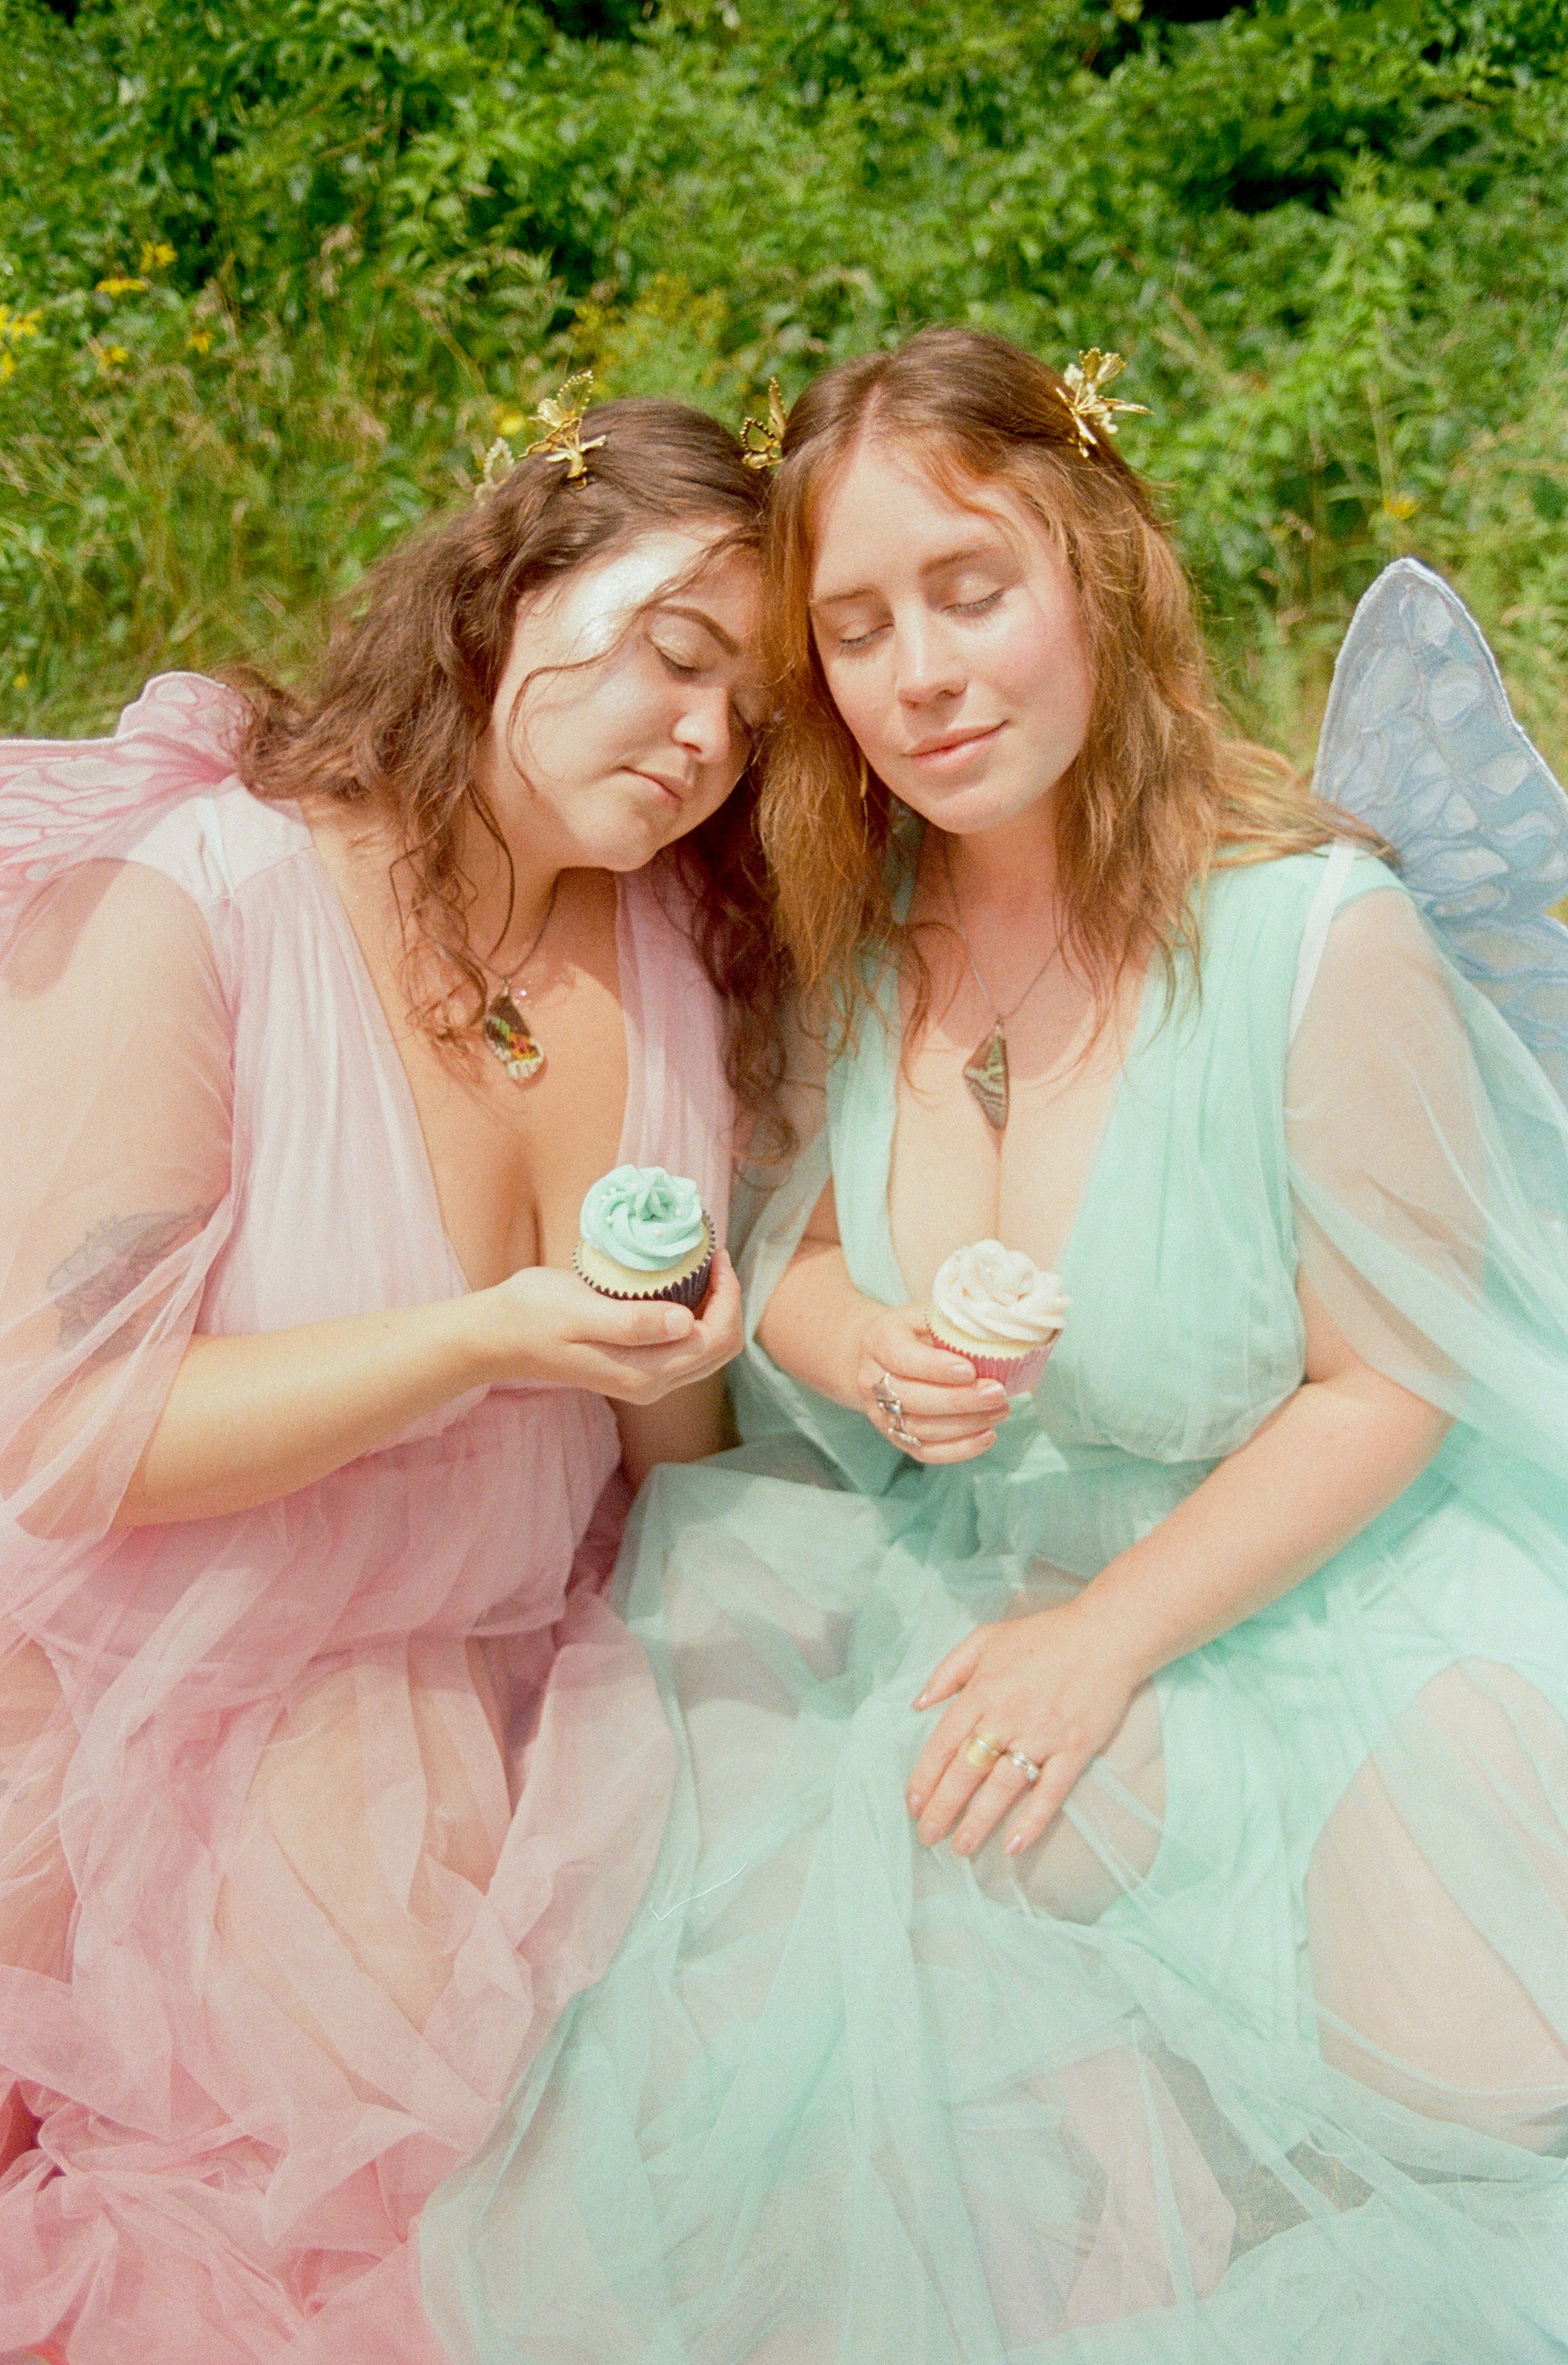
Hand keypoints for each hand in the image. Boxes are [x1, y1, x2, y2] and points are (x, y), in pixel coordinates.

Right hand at [463, 1253, 743, 1404]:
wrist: (500, 1337)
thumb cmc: (533, 1314)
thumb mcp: (579, 1310)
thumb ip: (631, 1321)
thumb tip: (684, 1322)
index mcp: (643, 1371)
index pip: (715, 1339)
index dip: (728, 1296)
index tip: (715, 1254)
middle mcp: (652, 1384)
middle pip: (720, 1348)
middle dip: (728, 1301)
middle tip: (713, 1256)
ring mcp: (646, 1380)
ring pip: (708, 1349)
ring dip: (715, 1308)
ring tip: (703, 1265)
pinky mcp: (638, 1369)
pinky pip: (687, 1346)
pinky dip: (697, 1316)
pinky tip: (683, 1284)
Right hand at [856, 1302, 1008, 1463]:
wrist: (880, 1354)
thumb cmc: (915, 1330)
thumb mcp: (928, 1313)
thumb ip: (954, 1321)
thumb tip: (999, 1334)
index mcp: (879, 1340)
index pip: (903, 1358)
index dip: (936, 1367)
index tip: (971, 1371)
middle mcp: (871, 1379)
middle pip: (913, 1398)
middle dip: (959, 1400)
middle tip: (998, 1394)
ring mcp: (879, 1412)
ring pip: (921, 1428)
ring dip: (966, 1425)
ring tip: (1001, 1411)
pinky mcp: (894, 1436)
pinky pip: (925, 1452)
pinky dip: (959, 1449)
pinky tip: (987, 1436)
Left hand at [905, 1595, 1142, 1857]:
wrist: (1105, 1635)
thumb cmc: (1043, 1636)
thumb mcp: (985, 1639)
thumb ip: (948, 1671)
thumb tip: (917, 1704)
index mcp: (982, 1691)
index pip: (943, 1743)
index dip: (924, 1778)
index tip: (912, 1805)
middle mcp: (1007, 1716)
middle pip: (966, 1771)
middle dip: (942, 1809)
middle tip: (927, 1838)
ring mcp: (1042, 1735)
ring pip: (1002, 1787)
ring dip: (978, 1822)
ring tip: (961, 1848)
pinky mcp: (1075, 1749)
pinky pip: (1050, 1791)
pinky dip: (1033, 1820)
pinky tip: (1014, 1845)